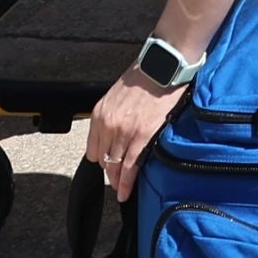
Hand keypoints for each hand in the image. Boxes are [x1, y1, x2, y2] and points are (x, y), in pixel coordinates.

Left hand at [81, 69, 179, 196]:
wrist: (163, 66)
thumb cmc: (145, 76)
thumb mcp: (117, 95)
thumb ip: (113, 115)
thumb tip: (117, 133)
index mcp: (100, 114)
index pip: (94, 149)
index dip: (102, 160)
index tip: (108, 166)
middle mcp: (108, 124)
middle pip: (104, 160)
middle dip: (109, 173)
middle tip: (115, 183)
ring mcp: (124, 131)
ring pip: (115, 165)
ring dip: (117, 181)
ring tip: (121, 192)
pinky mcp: (142, 136)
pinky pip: (131, 165)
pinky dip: (127, 182)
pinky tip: (126, 191)